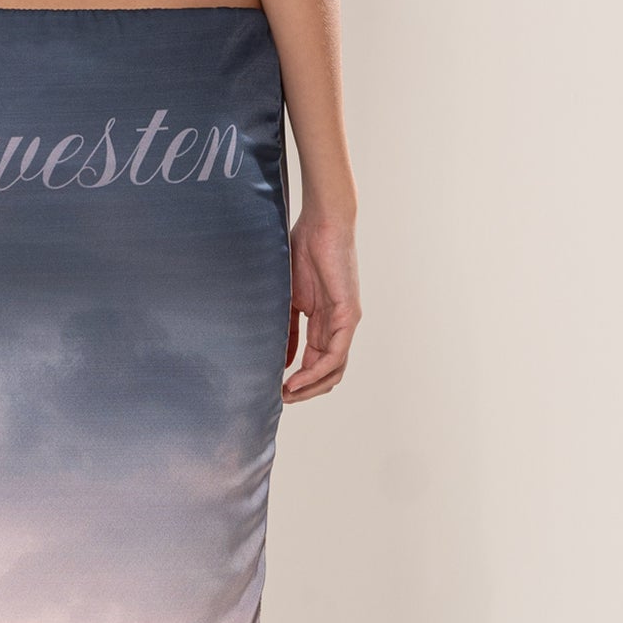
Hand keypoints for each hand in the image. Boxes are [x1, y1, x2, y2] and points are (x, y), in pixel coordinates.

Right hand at [283, 208, 359, 401]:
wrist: (320, 223)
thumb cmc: (303, 250)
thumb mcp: (288, 297)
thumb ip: (287, 328)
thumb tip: (282, 359)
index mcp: (324, 321)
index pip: (316, 361)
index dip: (298, 380)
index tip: (275, 389)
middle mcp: (338, 326)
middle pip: (329, 372)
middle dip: (305, 390)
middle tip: (281, 399)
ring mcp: (345, 322)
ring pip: (335, 369)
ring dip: (311, 387)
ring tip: (287, 394)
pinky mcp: (348, 315)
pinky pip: (336, 354)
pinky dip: (316, 371)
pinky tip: (296, 379)